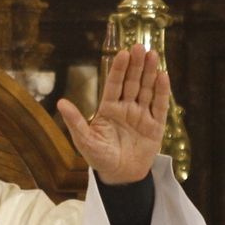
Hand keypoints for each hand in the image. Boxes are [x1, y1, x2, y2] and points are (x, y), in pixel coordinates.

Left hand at [57, 45, 168, 184]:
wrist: (120, 177)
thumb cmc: (99, 158)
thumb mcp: (84, 141)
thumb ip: (75, 121)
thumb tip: (61, 102)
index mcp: (108, 109)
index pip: (114, 84)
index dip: (119, 69)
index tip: (122, 53)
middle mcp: (126, 108)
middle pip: (132, 83)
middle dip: (136, 65)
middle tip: (140, 47)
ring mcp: (142, 115)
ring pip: (146, 90)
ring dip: (150, 73)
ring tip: (153, 54)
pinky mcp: (156, 126)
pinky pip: (159, 106)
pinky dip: (161, 92)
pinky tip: (163, 76)